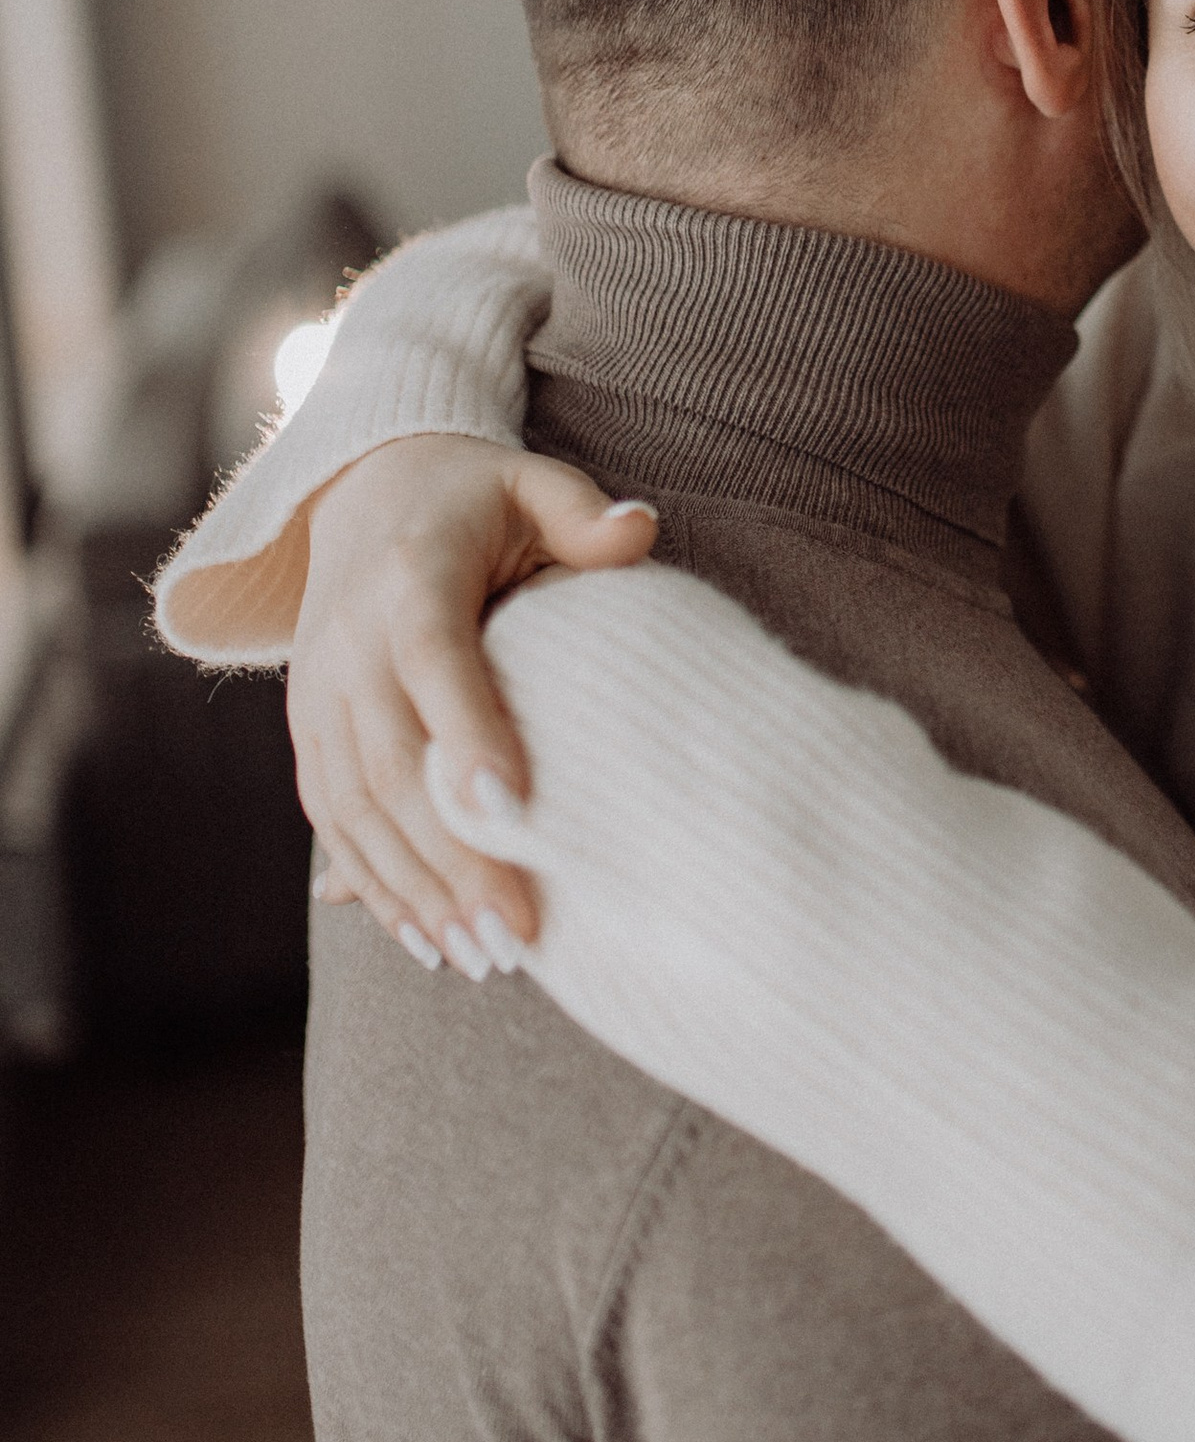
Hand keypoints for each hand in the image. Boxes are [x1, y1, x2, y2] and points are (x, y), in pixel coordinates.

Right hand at [295, 435, 656, 969]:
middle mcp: (349, 641)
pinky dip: (372, 883)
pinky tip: (426, 941)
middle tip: (518, 933)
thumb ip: (584, 514)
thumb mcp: (531, 482)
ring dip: (413, 889)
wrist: (362, 491)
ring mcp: (318, 692)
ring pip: (353, 806)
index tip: (516, 809)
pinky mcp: (307, 729)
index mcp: (410, 579)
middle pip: (390, 760)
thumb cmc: (474, 499)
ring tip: (482, 959)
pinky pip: (330, 817)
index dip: (466, 735)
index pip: (433, 662)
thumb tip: (639, 530)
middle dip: (451, 854)